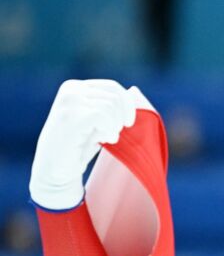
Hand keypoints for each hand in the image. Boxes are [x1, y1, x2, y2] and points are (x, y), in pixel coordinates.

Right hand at [29, 79, 141, 210]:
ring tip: (106, 137)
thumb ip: (111, 107)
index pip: (112, 87)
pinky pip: (103, 115)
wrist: (56, 168)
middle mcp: (70, 90)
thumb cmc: (78, 146)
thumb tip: (135, 91)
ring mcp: (68, 101)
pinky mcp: (69, 116)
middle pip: (114, 96)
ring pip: (111, 106)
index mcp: (75, 87)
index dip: (128, 105)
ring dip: (114, 125)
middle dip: (121, 117)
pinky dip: (108, 130)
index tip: (128, 123)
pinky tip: (102, 140)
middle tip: (113, 133)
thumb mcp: (97, 122)